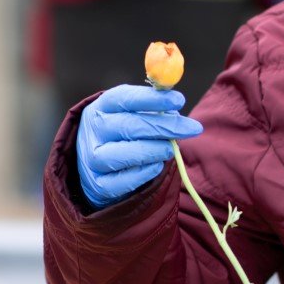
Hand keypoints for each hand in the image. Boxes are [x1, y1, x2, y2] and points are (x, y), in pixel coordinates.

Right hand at [77, 85, 202, 208]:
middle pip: (129, 126)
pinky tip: (157, 166)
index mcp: (101, 107)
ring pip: (124, 154)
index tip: (179, 100)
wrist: (96, 166)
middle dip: (165, 126)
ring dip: (154, 150)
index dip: (152, 98)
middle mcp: (93, 131)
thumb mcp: (132, 115)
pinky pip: (124, 180)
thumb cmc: (122, 135)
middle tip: (191, 128)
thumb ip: (152, 110)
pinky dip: (144, 173)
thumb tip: (174, 109)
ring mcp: (92, 159)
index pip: (124, 98)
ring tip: (171, 149)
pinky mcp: (97, 184)